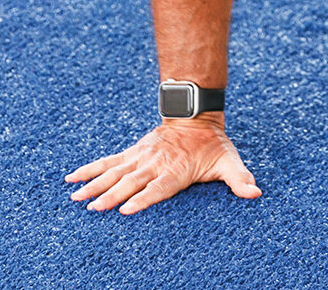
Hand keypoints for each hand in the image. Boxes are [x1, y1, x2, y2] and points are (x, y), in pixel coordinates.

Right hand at [66, 116, 261, 214]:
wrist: (196, 117)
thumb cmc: (213, 146)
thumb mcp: (229, 161)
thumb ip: (239, 178)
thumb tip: (255, 193)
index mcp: (177, 170)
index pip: (158, 187)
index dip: (143, 198)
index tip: (125, 210)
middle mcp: (156, 164)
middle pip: (132, 182)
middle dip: (112, 196)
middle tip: (94, 208)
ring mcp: (142, 157)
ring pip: (116, 172)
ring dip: (96, 185)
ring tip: (76, 198)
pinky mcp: (133, 153)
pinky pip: (108, 161)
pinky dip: (90, 169)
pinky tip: (72, 178)